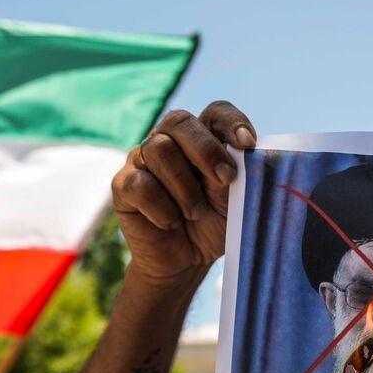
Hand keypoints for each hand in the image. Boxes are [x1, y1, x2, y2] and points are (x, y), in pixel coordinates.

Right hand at [111, 101, 256, 284]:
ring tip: (195, 213)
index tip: (248, 144)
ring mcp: (143, 160)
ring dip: (185, 187)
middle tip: (225, 178)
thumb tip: (235, 155)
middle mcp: (170, 141)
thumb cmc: (214, 224)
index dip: (232, 122)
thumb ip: (231, 176)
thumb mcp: (233, 202)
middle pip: (179, 121)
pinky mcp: (123, 185)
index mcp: (203, 138)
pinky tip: (171, 223)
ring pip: (159, 150)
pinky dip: (161, 207)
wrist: (186, 260)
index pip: (216, 113)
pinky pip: (140, 184)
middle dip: (206, 150)